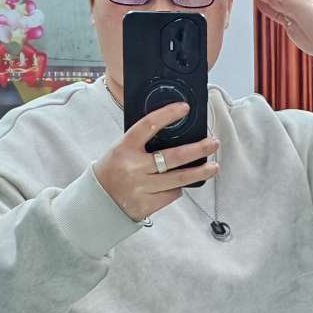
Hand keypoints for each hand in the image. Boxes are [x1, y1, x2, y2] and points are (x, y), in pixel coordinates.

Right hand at [94, 104, 220, 221]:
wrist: (99, 201)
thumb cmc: (113, 171)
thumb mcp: (120, 150)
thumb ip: (141, 143)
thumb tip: (173, 133)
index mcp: (124, 149)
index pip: (148, 126)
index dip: (167, 114)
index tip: (184, 108)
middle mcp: (133, 168)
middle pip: (172, 157)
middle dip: (197, 149)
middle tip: (213, 143)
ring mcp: (141, 188)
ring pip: (178, 180)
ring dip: (199, 172)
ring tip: (213, 167)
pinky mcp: (147, 204)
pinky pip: (171, 194)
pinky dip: (177, 188)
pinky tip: (177, 184)